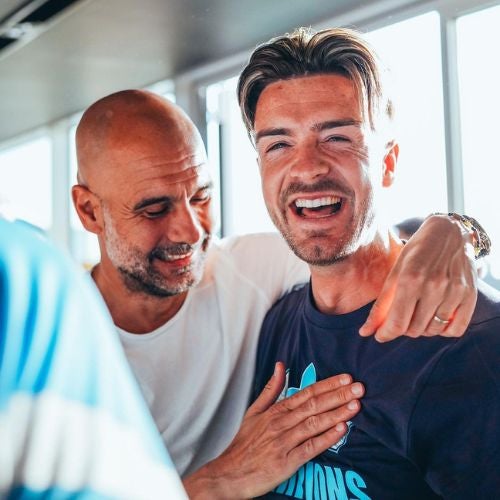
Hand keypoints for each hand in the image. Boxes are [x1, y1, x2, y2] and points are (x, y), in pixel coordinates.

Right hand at [183, 362, 362, 498]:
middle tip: (359, 387)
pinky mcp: (287, 461)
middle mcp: (281, 423)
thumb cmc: (244, 443)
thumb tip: (281, 365)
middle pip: (314, 405)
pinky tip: (342, 430)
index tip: (346, 378)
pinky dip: (327, 438)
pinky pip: (311, 447)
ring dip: (337, 413)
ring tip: (356, 405)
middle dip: (339, 395)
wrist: (230, 473)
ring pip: (315, 423)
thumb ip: (270, 389)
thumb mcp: (254, 411)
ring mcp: (285, 442)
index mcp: (276, 410)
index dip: (328, 385)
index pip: (306, 393)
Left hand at [360, 214, 477, 341]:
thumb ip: (381, 305)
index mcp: (410, 279)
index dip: (385, 335)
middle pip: (414, 330)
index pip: (397, 323)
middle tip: (401, 316)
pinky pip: (455, 330)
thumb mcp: (394, 272)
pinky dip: (443, 330)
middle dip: (402, 328)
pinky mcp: (470, 295)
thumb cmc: (416, 252)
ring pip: (432, 331)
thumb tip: (365, 332)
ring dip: (421, 328)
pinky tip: (435, 318)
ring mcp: (454, 291)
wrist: (449, 232)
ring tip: (417, 313)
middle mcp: (433, 286)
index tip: (380, 336)